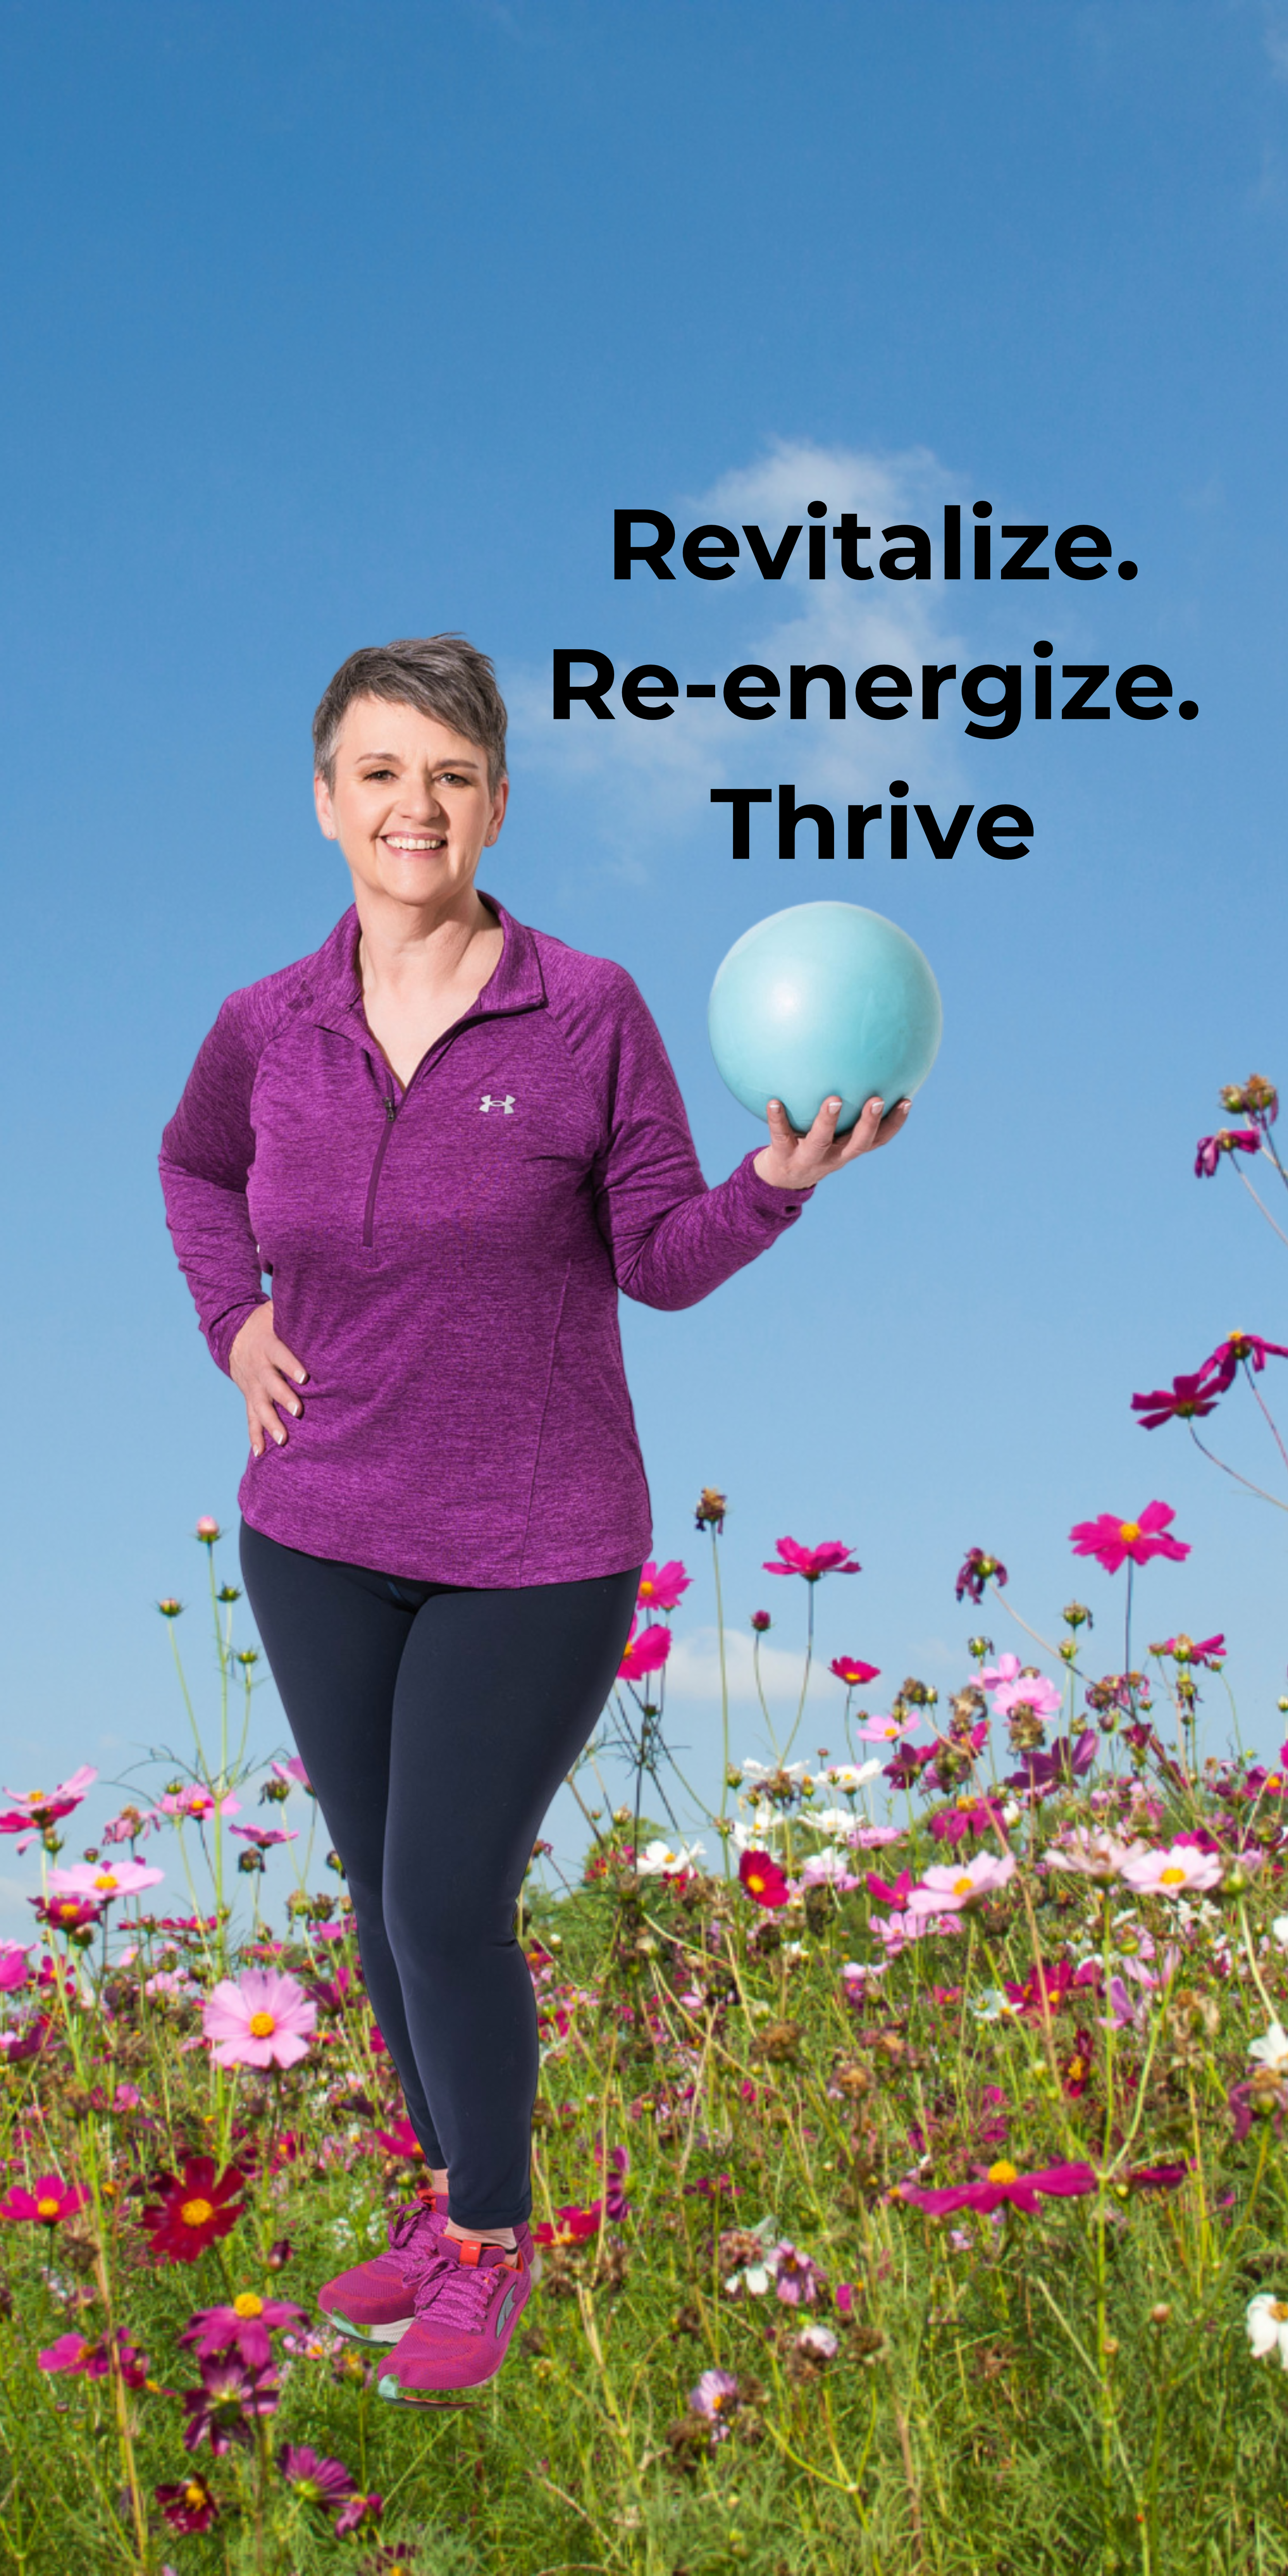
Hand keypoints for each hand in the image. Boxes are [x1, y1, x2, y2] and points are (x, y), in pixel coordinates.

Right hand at [228, 1301, 308, 1457]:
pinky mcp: (249, 1397)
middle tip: (298, 1412)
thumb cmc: (265, 1322)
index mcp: (267, 1345)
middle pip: (271, 1384)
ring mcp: (252, 1385)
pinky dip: (255, 1436)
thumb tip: (324, 1299)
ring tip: (283, 1440)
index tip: (305, 1378)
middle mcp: (258, 1368)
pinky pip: (250, 1418)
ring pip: (260, 1406)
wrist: (232, 1334)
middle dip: (283, 1398)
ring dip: (270, 1423)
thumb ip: (295, 1310)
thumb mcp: (275, 1311)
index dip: (291, 1365)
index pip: (280, 1355)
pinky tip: (261, 1454)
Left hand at [754, 1093, 910, 1190]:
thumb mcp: (828, 1132)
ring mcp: (808, 1159)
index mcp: (847, 1149)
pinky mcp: (783, 1157)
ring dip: (828, 1121)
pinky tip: (773, 1100)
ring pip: (821, 1141)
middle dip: (869, 1123)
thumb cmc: (808, 1144)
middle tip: (877, 1100)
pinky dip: (777, 1119)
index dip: (894, 1124)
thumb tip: (855, 1067)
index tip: (907, 1101)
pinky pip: (780, 1135)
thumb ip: (842, 1108)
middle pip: (857, 1144)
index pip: (878, 1140)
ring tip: (833, 1099)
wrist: (780, 1179)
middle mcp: (833, 1157)